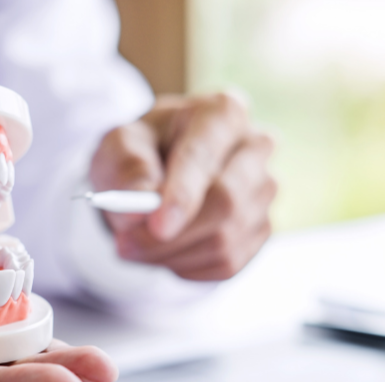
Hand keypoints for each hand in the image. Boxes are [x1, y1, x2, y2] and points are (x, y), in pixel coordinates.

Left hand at [89, 92, 276, 280]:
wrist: (160, 173)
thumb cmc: (142, 151)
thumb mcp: (120, 146)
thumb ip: (127, 168)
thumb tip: (138, 208)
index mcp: (223, 112)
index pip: (204, 154)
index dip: (182, 193)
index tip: (157, 225)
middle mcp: (256, 148)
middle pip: (225, 201)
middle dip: (172, 235)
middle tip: (125, 245)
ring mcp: (265, 191)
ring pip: (225, 240)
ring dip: (172, 254)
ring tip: (137, 244)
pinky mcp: (262, 229)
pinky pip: (227, 263)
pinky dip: (187, 266)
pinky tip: (166, 250)